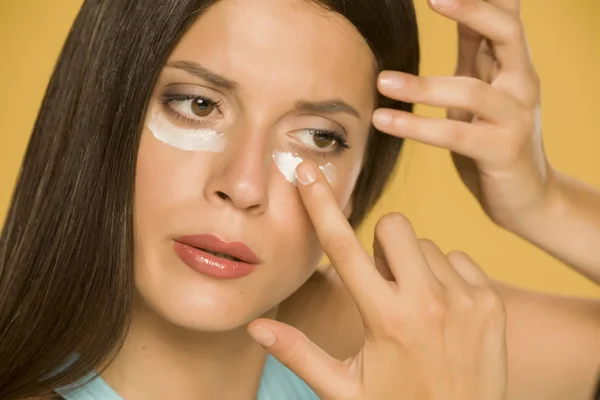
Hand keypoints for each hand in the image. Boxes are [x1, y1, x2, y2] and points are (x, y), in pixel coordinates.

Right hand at [247, 162, 507, 399]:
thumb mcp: (344, 388)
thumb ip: (299, 352)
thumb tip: (255, 325)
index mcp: (384, 318)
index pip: (343, 247)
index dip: (321, 205)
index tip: (308, 172)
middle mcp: (427, 301)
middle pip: (394, 225)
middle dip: (382, 243)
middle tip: (382, 283)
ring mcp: (464, 299)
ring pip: (426, 245)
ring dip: (413, 266)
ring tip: (415, 308)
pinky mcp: (490, 301)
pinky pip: (458, 259)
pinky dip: (444, 276)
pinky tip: (443, 312)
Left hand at [372, 0, 552, 228]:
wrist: (528, 198)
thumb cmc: (497, 140)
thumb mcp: (483, 90)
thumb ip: (474, 53)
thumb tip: (459, 10)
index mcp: (514, 66)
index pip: (505, 16)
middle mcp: (522, 84)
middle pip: (507, 32)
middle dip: (472, 10)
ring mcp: (516, 118)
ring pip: (472, 91)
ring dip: (422, 86)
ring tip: (382, 82)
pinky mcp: (503, 151)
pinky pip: (456, 135)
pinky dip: (417, 127)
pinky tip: (384, 122)